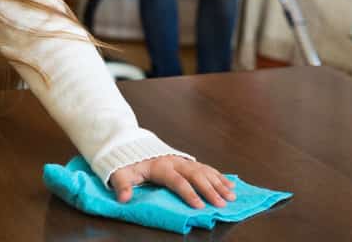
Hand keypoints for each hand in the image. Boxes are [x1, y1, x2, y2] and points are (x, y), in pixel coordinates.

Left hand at [109, 155, 235, 208]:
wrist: (131, 144)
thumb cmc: (128, 163)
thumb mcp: (120, 172)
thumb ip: (122, 185)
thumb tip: (124, 198)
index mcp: (161, 166)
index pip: (178, 181)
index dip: (189, 193)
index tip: (200, 206)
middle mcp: (175, 161)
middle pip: (196, 175)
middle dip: (211, 189)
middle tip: (222, 203)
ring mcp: (183, 160)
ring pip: (204, 170)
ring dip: (219, 182)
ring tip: (231, 195)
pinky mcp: (187, 161)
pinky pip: (206, 168)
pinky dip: (219, 175)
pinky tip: (229, 184)